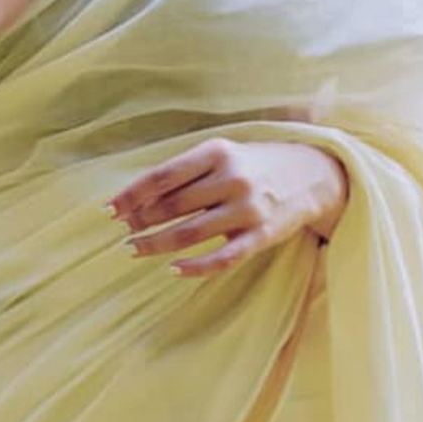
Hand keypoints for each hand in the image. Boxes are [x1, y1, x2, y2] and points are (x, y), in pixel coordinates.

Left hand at [106, 138, 349, 277]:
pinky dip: (193, 267)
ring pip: (188, 233)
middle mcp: (232, 179)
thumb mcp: (223, 154)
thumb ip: (185, 171)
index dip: (131, 195)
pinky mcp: (261, 236)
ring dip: (155, 244)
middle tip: (122, 230)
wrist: (312, 174)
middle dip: (139, 221)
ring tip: (133, 249)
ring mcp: (248, 209)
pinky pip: (221, 258)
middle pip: (171, 206)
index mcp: (218, 152)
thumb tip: (136, 199)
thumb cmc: (255, 164)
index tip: (109, 210)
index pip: (162, 177)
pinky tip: (173, 269)